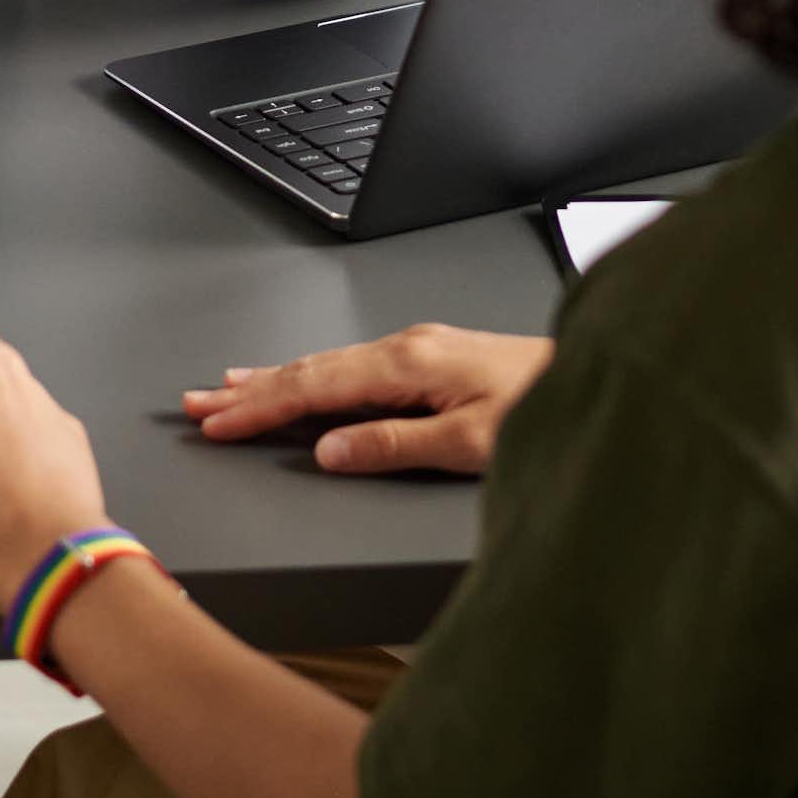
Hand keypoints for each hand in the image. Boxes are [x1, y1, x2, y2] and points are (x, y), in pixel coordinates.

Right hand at [182, 324, 552, 475]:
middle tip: (197, 404)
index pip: (313, 387)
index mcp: (409, 364)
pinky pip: (351, 365)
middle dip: (249, 389)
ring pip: (327, 365)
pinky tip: (302, 380)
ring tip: (228, 388)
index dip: (258, 407)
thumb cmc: (548, 408)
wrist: (600, 379)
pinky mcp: (432, 358)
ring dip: (274, 379)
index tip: (216, 422)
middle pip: (309, 370)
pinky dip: (312, 375)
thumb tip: (330, 450)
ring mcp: (419, 349)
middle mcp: (408, 348)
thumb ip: (394, 446)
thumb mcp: (472, 443)